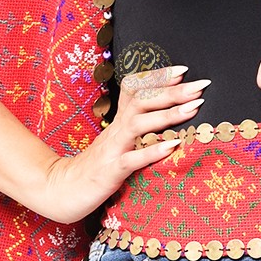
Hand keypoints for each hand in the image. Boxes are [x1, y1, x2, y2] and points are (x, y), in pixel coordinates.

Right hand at [38, 67, 208, 223]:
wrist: (60, 190)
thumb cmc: (95, 167)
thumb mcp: (117, 143)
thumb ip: (136, 130)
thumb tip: (167, 118)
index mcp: (118, 122)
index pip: (135, 89)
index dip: (157, 77)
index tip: (183, 70)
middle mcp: (115, 130)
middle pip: (142, 100)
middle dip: (172, 91)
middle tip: (200, 84)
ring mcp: (112, 149)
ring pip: (138, 124)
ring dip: (167, 114)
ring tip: (194, 107)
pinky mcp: (110, 172)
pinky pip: (132, 159)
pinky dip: (153, 151)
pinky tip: (173, 145)